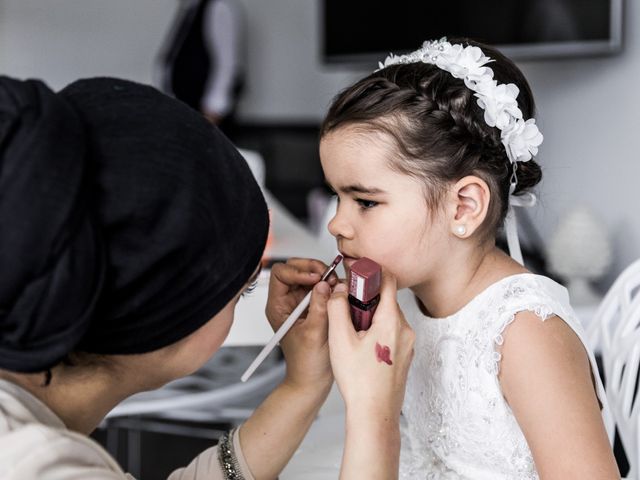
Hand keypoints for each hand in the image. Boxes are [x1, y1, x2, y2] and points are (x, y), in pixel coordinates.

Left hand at [266, 258, 338, 391]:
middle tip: (330, 277)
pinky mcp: (314, 305)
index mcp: (278, 306)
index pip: (281, 274)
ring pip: (310, 275)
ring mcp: (301, 302)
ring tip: (337, 286)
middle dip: (314, 268)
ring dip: (325, 276)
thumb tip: (324, 283)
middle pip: (295, 268)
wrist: (312, 379)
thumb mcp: (314, 334)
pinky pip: (322, 286)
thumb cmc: (306, 362)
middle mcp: (287, 301)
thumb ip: (319, 307)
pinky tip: (340, 293)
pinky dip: (332, 285)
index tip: (316, 278)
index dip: (298, 271)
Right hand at [327, 271, 414, 418]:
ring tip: (350, 331)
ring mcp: (407, 343)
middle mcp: (405, 329)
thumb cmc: (359, 381)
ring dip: (370, 315)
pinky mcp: (404, 354)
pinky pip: (391, 331)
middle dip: (365, 298)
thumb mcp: (340, 339)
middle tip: (345, 306)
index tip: (356, 271)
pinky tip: (360, 345)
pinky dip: (376, 329)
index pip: (387, 281)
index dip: (371, 272)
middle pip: (386, 299)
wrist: (375, 414)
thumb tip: (338, 289)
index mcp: (392, 321)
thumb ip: (338, 308)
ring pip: (388, 316)